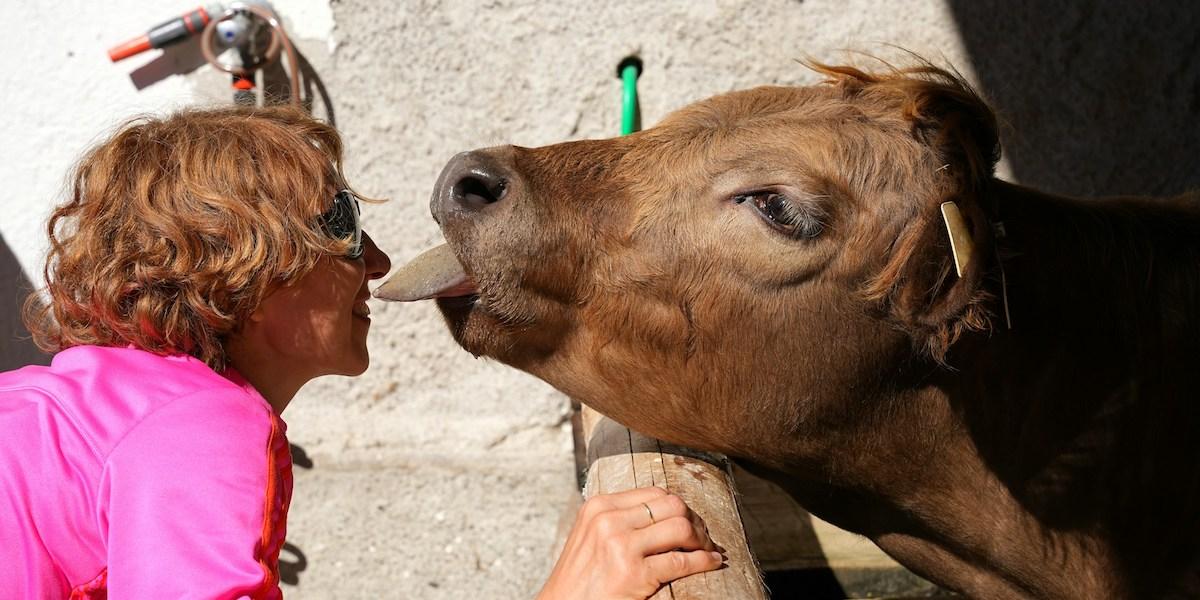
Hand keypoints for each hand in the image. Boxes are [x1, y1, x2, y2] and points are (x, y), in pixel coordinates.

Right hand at [536, 486, 723, 599]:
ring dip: (702, 540)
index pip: (654, 493)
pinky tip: (712, 563)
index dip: (679, 508)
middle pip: (672, 505)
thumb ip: (620, 520)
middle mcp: (609, 520)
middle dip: (694, 521)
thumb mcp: (592, 536)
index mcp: (599, 506)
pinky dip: (704, 561)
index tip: (689, 522)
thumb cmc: (580, 579)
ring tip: (707, 551)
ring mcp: (621, 546)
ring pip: (681, 528)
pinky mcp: (634, 574)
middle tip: (703, 538)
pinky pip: (683, 561)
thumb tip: (667, 512)